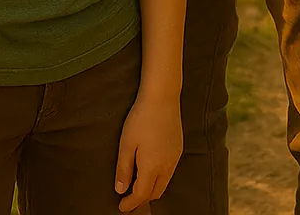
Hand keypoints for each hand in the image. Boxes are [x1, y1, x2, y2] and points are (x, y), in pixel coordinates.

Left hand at [115, 89, 182, 210]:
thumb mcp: (126, 143)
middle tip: (128, 196)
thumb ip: (123, 169)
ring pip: (164, 183)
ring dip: (151, 187)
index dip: (130, 203)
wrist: (163, 96)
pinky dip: (159, 177)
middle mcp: (167, 166)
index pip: (141, 195)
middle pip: (155, 193)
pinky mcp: (179, 149)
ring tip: (137, 182)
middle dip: (142, 198)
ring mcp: (175, 158)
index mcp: (152, 167)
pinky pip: (169, 171)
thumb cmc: (141, 118)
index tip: (121, 207)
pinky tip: (150, 167)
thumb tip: (121, 190)